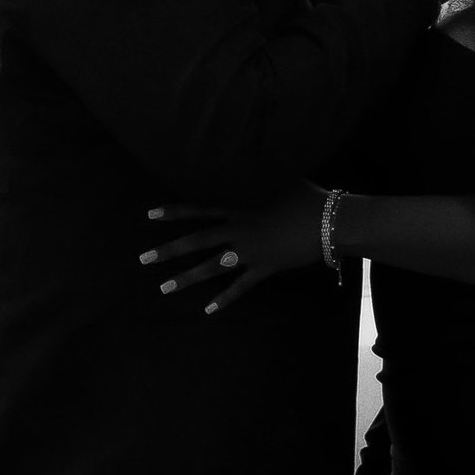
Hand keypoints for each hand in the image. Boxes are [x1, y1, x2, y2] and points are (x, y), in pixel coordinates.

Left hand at [142, 185, 330, 315]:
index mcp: (240, 210)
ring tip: (164, 289)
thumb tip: (262, 164)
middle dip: (168, 250)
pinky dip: (224, 299)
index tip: (150, 214)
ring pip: (211, 267)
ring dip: (187, 278)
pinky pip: (240, 287)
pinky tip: (208, 310)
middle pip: (197, 241)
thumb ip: (266, 180)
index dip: (175, 212)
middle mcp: (239, 232)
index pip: (200, 211)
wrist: (330, 222)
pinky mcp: (264, 268)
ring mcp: (250, 253)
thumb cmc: (310, 199)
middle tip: (143, 259)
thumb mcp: (284, 182)